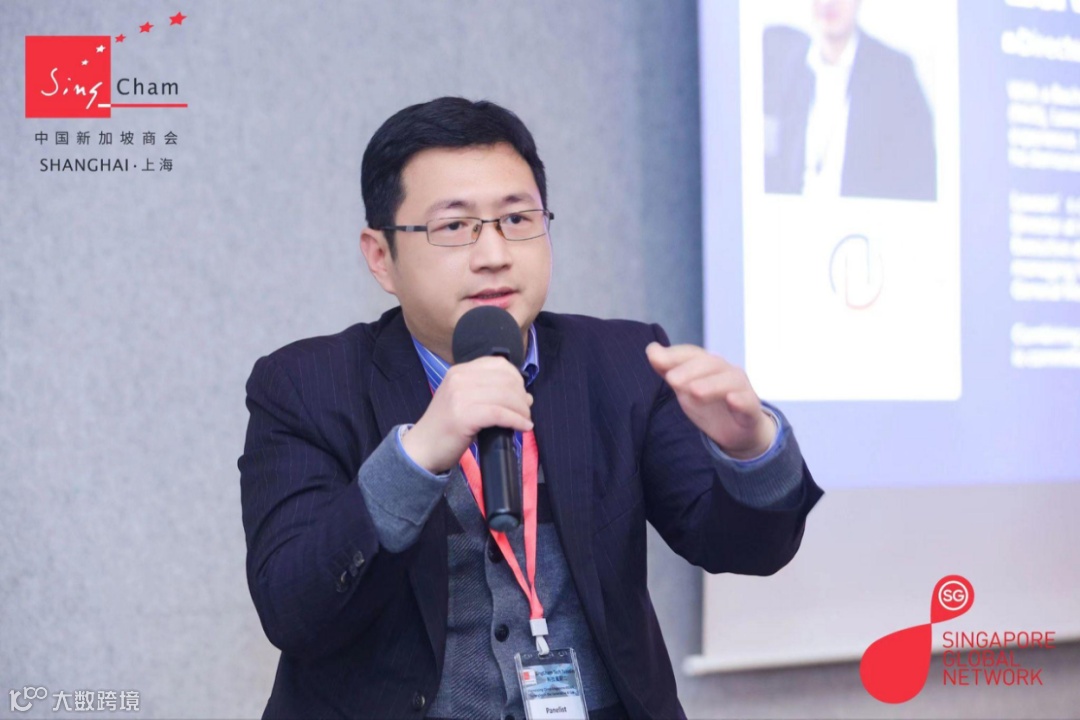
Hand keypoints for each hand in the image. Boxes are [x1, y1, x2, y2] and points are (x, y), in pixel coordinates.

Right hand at [400, 356, 533, 473]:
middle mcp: (459, 378)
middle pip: (505, 380)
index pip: (498, 364)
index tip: (521, 393)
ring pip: (506, 396)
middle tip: (526, 410)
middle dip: (521, 395)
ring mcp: (460, 396)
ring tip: (525, 420)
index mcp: (459, 371)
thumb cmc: (446, 427)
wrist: (422, 448)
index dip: (516, 378)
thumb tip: (525, 395)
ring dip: (522, 409)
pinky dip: (517, 420)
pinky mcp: (464, 416)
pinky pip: (500, 414)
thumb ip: (487, 391)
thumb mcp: (462, 399)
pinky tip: (523, 427)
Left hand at [645, 342, 774, 459]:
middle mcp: (726, 371)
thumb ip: (667, 369)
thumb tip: (651, 349)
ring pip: (729, 381)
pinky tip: (732, 400)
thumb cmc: (708, 404)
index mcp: (708, 364)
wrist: (738, 431)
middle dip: (690, 370)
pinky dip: (740, 400)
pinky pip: (748, 402)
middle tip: (672, 380)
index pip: (691, 354)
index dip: (674, 354)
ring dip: (712, 384)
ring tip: (694, 391)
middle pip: (709, 364)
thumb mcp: (684, 388)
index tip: (654, 358)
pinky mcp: (751, 409)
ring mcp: (741, 389)